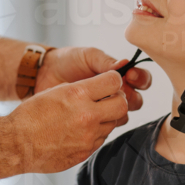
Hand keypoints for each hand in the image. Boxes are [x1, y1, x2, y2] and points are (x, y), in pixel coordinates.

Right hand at [9, 70, 127, 172]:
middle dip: (118, 100)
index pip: (114, 81)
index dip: (114, 80)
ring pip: (113, 123)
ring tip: (89, 116)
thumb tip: (103, 87)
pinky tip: (80, 130)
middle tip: (108, 99)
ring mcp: (88, 136)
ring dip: (106, 118)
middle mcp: (87, 115)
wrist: (17, 144)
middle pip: (123, 104)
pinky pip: (102, 139)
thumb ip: (82, 88)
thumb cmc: (31, 115)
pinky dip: (96, 133)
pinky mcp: (86, 152)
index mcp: (78, 94)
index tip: (110, 82)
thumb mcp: (56, 91)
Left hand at [34, 46, 150, 125]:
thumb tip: (124, 64)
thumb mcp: (87, 56)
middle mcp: (114, 94)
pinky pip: (106, 128)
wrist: (43, 75)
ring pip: (122, 116)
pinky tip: (91, 115)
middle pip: (136, 101)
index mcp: (117, 76)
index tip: (129, 76)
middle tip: (119, 92)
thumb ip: (105, 61)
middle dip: (132, 97)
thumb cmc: (67, 61)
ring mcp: (103, 109)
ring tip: (101, 104)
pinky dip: (103, 122)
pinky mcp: (92, 123)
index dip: (140, 79)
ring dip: (117, 111)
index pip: (140, 80)